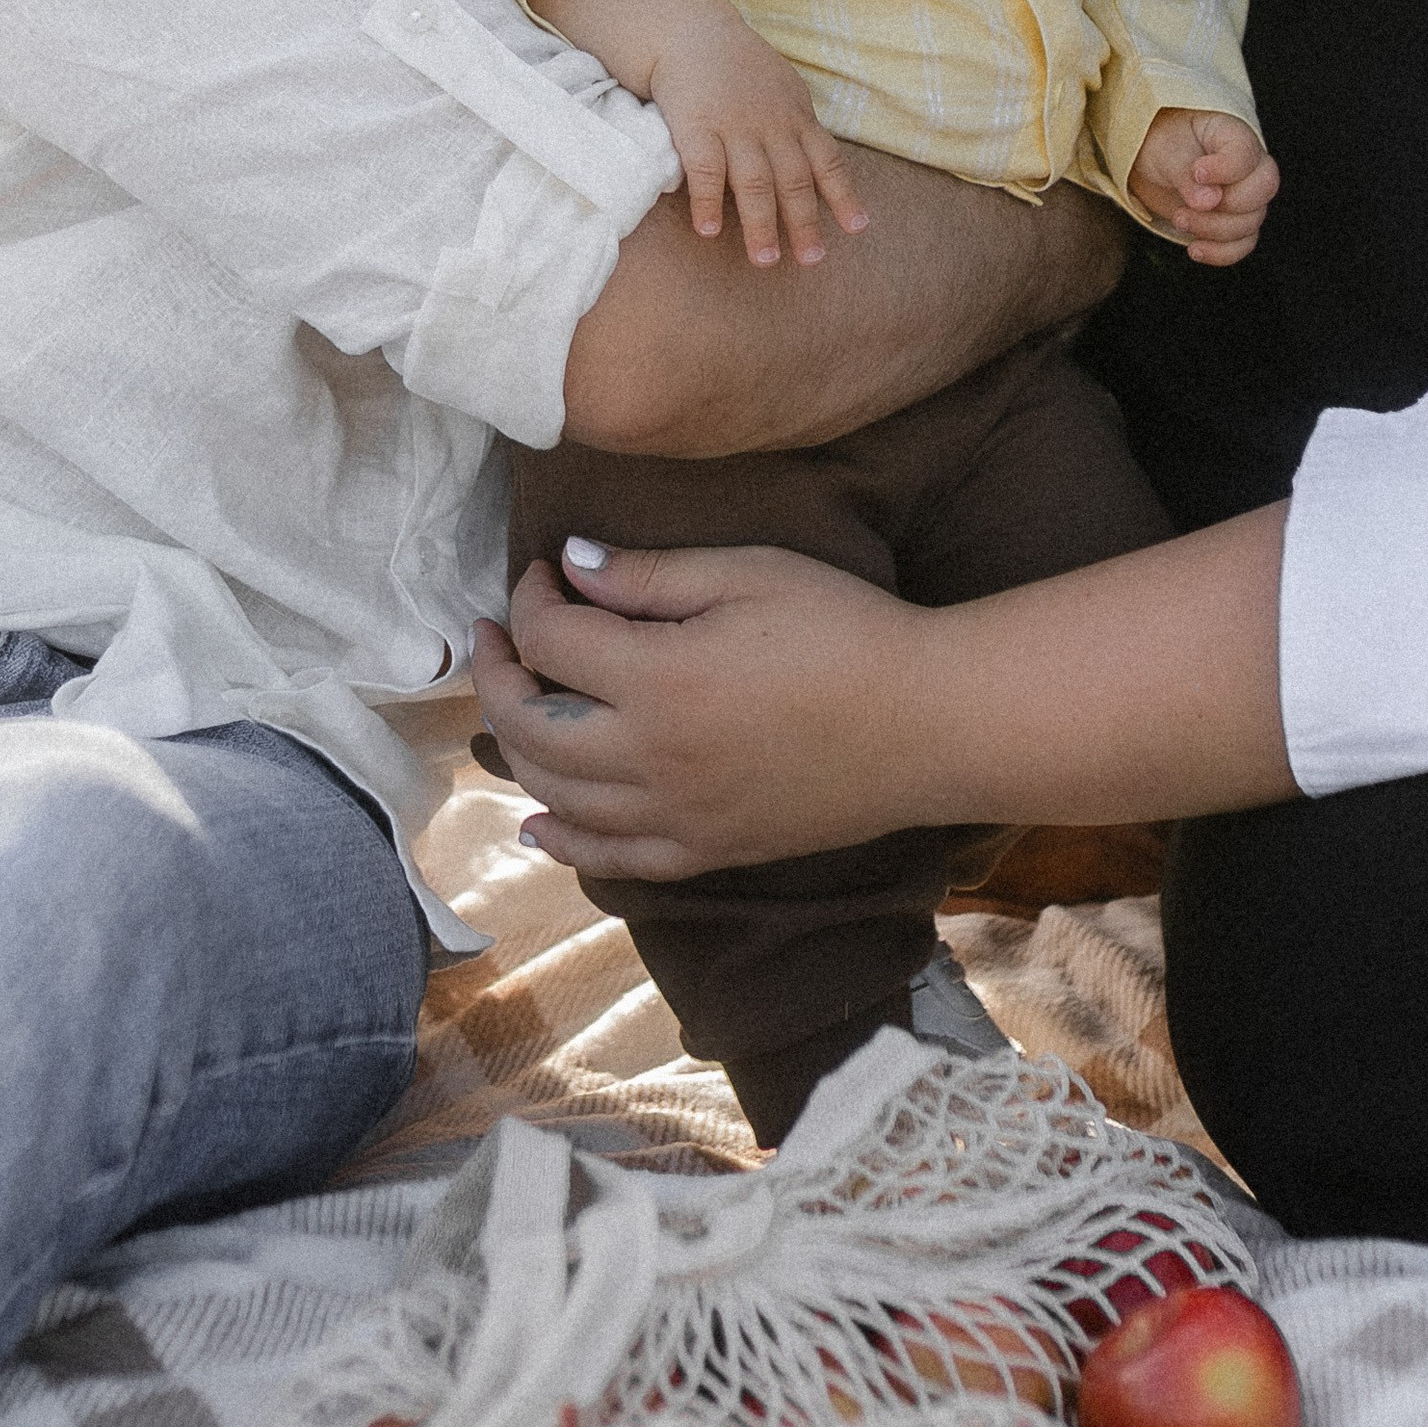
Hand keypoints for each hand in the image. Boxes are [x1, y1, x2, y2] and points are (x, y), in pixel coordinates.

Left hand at [470, 544, 941, 876]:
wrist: (929, 723)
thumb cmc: (847, 630)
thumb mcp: (748, 574)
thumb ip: (649, 576)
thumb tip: (569, 566)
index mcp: (657, 681)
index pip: (550, 640)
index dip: (530, 598)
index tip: (543, 570)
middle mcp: (650, 761)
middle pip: (528, 727)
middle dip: (498, 674)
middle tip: (499, 635)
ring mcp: (675, 818)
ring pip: (555, 796)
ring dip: (515, 749)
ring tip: (515, 704)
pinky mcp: (707, 852)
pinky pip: (609, 861)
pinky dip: (561, 841)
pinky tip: (538, 822)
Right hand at [647, 12, 865, 269]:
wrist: (692, 31)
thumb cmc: (739, 66)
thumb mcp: (782, 88)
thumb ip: (798, 124)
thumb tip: (819, 163)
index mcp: (795, 117)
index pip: (827, 160)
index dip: (842, 195)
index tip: (857, 228)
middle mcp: (771, 125)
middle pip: (793, 179)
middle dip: (804, 221)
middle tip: (811, 259)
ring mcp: (733, 127)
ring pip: (753, 182)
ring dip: (760, 223)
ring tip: (765, 259)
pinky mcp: (695, 127)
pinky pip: (704, 170)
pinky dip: (707, 201)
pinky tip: (709, 230)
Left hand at [1129, 108, 1278, 263]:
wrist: (1153, 164)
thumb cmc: (1162, 145)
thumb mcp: (1166, 152)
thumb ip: (1185, 174)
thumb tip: (1209, 202)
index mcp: (1234, 135)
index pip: (1247, 154)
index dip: (1225, 169)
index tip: (1197, 172)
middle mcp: (1250, 166)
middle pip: (1263, 190)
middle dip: (1224, 206)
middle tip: (1184, 207)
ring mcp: (1247, 197)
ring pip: (1251, 222)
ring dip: (1213, 230)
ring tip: (1179, 219)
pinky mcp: (1235, 223)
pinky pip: (1243, 244)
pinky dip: (1221, 253)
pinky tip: (1194, 249)